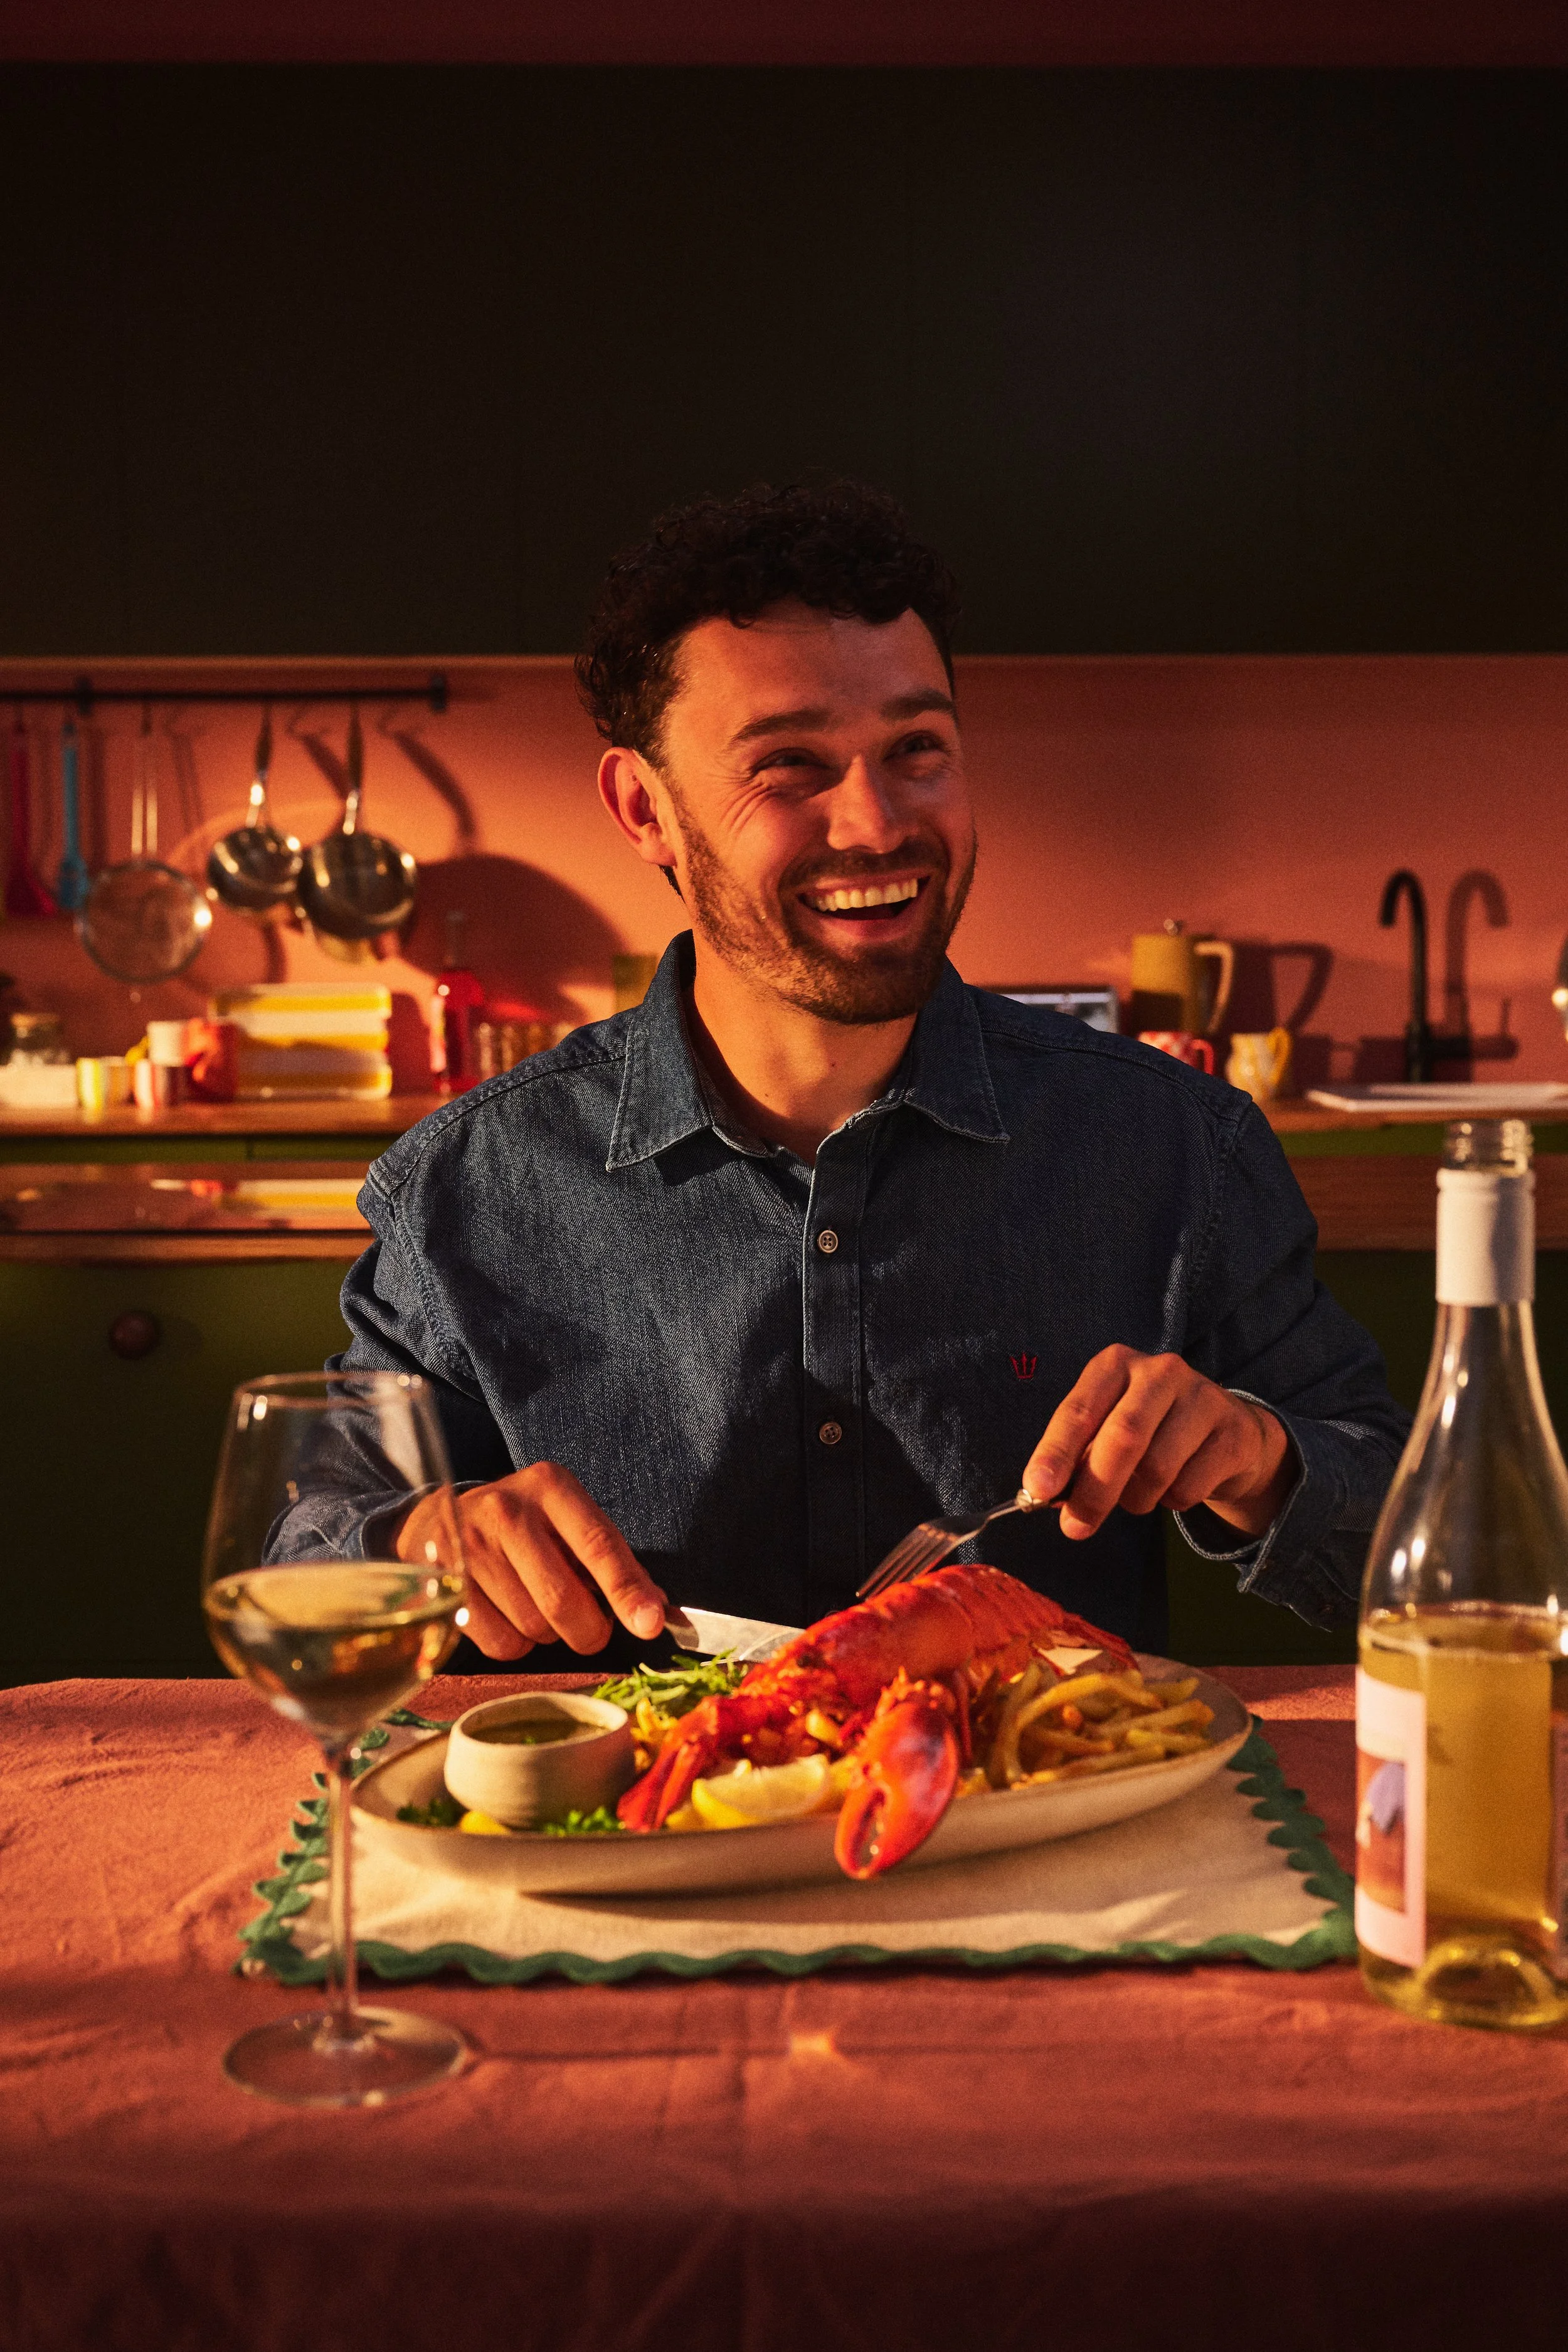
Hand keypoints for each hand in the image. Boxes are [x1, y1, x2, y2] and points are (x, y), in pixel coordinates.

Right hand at [398, 1462, 666, 1659]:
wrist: (440, 1519)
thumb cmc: (522, 1524)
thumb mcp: (566, 1520)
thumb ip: (610, 1559)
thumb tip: (653, 1609)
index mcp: (550, 1487)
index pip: (598, 1544)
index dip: (627, 1590)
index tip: (652, 1623)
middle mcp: (507, 1511)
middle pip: (562, 1598)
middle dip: (590, 1631)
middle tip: (592, 1631)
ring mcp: (470, 1549)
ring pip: (533, 1626)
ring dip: (548, 1634)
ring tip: (535, 1604)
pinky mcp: (445, 1587)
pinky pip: (501, 1644)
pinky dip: (516, 1644)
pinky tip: (507, 1615)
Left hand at [1021, 1347, 1292, 1541]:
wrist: (1226, 1432)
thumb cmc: (1151, 1431)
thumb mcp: (1107, 1429)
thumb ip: (1077, 1457)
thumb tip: (1044, 1494)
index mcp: (1115, 1365)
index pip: (1078, 1410)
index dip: (1056, 1452)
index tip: (1037, 1489)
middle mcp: (1160, 1372)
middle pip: (1122, 1438)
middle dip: (1094, 1490)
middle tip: (1074, 1527)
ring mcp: (1203, 1398)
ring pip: (1156, 1470)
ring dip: (1136, 1500)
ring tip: (1139, 1493)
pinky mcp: (1233, 1432)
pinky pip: (1188, 1488)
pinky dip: (1172, 1502)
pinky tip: (1177, 1484)